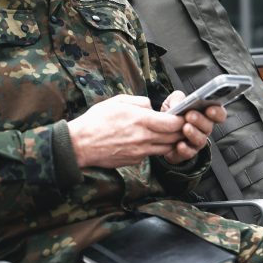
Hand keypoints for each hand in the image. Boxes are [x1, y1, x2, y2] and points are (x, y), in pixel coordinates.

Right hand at [68, 94, 185, 168]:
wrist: (80, 144)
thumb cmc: (96, 121)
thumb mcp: (118, 101)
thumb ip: (140, 102)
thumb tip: (152, 107)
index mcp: (141, 120)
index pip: (174, 123)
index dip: (182, 119)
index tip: (181, 115)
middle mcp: (144, 138)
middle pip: (174, 137)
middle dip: (180, 131)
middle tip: (177, 124)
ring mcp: (140, 152)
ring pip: (166, 148)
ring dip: (170, 141)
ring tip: (164, 133)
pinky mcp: (135, 161)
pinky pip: (151, 154)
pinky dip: (154, 148)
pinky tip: (146, 141)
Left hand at [159, 91, 226, 165]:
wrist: (159, 133)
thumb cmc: (172, 116)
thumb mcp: (172, 102)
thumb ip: (177, 98)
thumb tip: (179, 103)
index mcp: (204, 115)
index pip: (218, 114)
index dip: (217, 112)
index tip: (210, 109)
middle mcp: (203, 129)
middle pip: (209, 126)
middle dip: (201, 120)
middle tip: (190, 115)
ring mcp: (196, 142)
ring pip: (201, 140)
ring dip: (194, 134)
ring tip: (185, 128)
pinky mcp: (187, 152)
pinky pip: (189, 153)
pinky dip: (185, 149)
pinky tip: (180, 144)